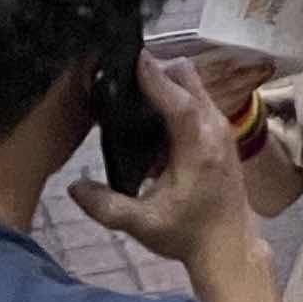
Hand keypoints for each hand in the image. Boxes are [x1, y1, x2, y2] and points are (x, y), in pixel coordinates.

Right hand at [65, 57, 247, 270]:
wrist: (228, 244)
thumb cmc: (186, 233)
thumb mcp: (142, 224)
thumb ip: (106, 206)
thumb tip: (73, 186)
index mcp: (198, 147)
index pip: (179, 101)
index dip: (156, 78)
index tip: (134, 57)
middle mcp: (214, 129)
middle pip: (190, 80)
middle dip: (159, 70)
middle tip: (123, 73)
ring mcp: (221, 128)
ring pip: (196, 85)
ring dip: (168, 81)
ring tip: (132, 88)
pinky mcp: (221, 132)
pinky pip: (198, 98)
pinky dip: (177, 94)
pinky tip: (151, 111)